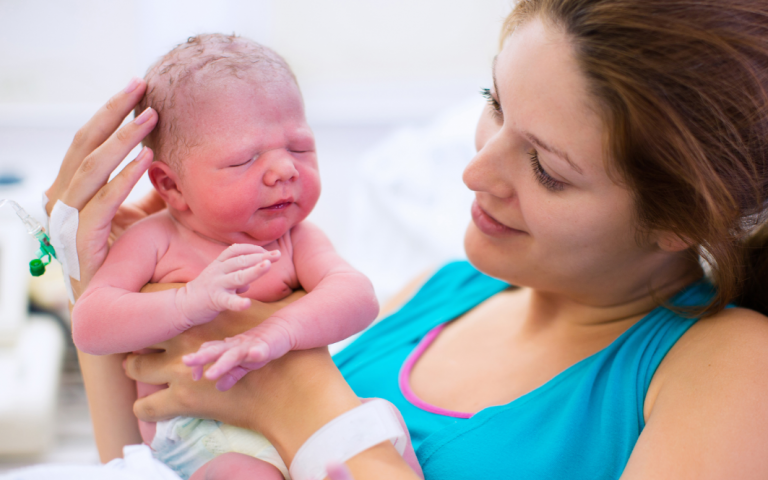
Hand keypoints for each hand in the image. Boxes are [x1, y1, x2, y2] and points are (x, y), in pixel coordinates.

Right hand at [44, 78, 161, 297]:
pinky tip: (146, 160)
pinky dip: (121, 179)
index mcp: (72, 190)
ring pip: (90, 169)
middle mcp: (61, 200)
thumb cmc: (129, 260)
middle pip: (84, 145)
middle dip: (114, 113)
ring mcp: (65, 222)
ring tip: (150, 117)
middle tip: (142, 85)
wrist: (116, 308)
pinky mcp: (79, 243)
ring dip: (121, 141)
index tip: (139, 86)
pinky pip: (100, 204)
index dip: (112, 113)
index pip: (89, 141)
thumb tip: (165, 157)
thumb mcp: (139, 215)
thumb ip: (145, 188)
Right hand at [177, 244, 279, 326]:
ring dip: (254, 271)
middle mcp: (218, 271)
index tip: (266, 251)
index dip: (252, 248)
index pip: (237, 250)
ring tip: (268, 266)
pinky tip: (247, 304)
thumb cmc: (206, 290)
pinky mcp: (214, 300)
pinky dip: (238, 302)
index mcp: (220, 263)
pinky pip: (228, 301)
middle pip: (242, 261)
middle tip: (277, 254)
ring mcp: (216, 285)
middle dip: (261, 257)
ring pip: (238, 276)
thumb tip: (254, 274)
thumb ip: (237, 273)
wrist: (182, 306)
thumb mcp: (221, 276)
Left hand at [182, 313, 295, 389]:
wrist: (281, 330)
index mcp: (228, 348)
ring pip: (234, 354)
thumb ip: (232, 374)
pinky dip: (257, 353)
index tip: (194, 377)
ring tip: (211, 374)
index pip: (209, 352)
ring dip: (222, 363)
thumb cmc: (260, 347)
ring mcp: (250, 345)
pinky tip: (254, 356)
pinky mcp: (265, 347)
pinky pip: (260, 350)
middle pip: (216, 350)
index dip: (199, 363)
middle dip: (201, 356)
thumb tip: (218, 387)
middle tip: (186, 361)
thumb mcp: (244, 364)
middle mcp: (236, 345)